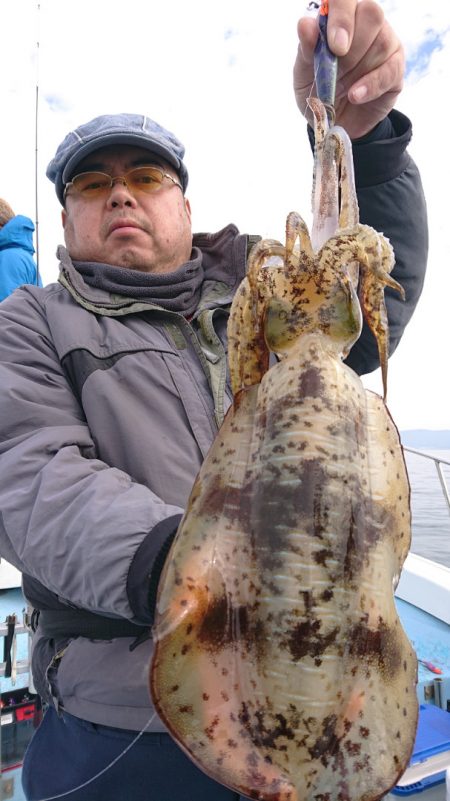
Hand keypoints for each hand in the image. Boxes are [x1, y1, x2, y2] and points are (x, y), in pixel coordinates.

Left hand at [293, 0, 404, 138]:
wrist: (334, 124)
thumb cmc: (319, 91)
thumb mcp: (304, 74)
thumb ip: (306, 49)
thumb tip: (305, 24)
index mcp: (340, 19)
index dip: (341, 16)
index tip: (335, 46)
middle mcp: (365, 25)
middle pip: (371, 12)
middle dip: (353, 45)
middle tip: (338, 69)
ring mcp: (385, 44)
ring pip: (382, 41)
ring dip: (359, 68)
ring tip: (344, 89)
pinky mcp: (395, 68)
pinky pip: (390, 69)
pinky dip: (370, 85)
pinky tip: (356, 96)